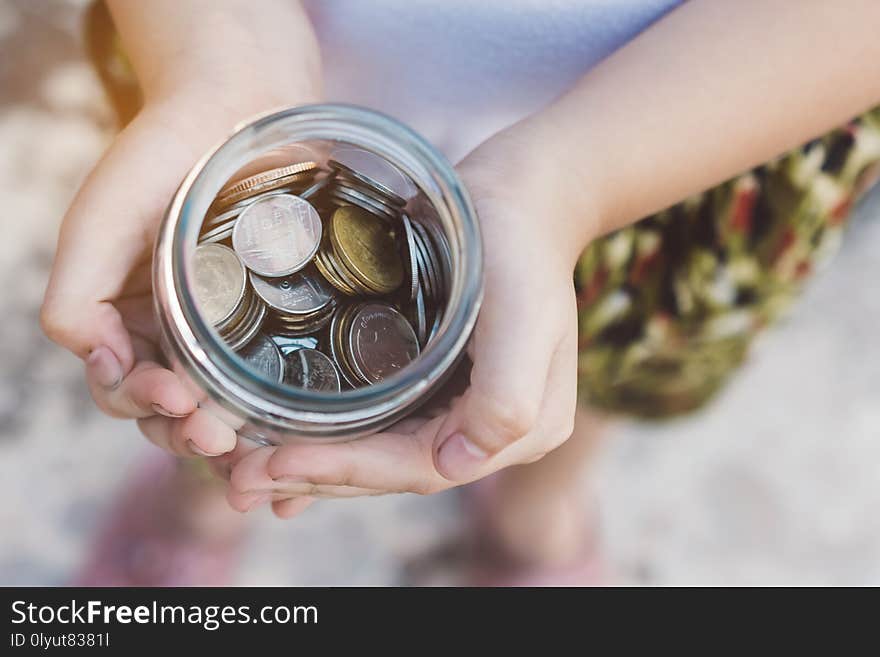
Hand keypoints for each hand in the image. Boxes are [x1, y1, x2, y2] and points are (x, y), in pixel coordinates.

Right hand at [41, 86, 309, 458]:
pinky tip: (291, 425)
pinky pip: (272, 375)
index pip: (125, 389)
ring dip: (230, 433)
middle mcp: (176, 335)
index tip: (175, 398)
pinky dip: (276, 410)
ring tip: (245, 441)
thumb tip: (101, 366)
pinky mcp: (276, 320)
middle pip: (175, 412)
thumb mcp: (97, 227)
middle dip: (188, 432)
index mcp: (128, 321)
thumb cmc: (156, 164)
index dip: (144, 405)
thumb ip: (76, 301)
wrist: (232, 111)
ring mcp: (228, 331)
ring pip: (224, 405)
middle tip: (215, 436)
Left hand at [225, 125, 586, 517]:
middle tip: (238, 481)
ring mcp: (455, 405)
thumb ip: (508, 397)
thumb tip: (457, 465)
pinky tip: (280, 449)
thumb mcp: (526, 314)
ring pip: (376, 452)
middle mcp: (484, 429)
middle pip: (392, 469)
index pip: (423, 467)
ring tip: (241, 475)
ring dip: (310, 467)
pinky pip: (372, 422)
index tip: (278, 464)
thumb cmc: (522, 243)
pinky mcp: (429, 379)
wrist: (519, 196)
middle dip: (315, 478)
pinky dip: (325, 439)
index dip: (348, 472)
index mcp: (517, 428)